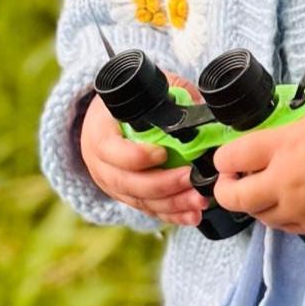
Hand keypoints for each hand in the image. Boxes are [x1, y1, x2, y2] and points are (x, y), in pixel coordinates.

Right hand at [80, 76, 206, 227]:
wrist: (108, 121)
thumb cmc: (131, 104)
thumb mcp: (149, 90)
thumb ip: (174, 95)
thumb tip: (205, 109)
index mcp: (99, 130)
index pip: (109, 149)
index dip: (135, 156)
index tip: (163, 153)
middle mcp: (100, 162)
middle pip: (126, 182)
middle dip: (163, 185)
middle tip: (190, 180)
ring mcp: (111, 183)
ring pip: (139, 201)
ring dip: (172, 204)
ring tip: (199, 201)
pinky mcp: (126, 197)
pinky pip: (147, 211)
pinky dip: (171, 214)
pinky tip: (192, 215)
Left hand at [209, 76, 304, 236]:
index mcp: (285, 145)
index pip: (232, 156)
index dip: (223, 157)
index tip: (228, 155)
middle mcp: (284, 181)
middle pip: (234, 197)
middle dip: (226, 189)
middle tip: (231, 180)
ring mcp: (301, 208)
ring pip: (259, 216)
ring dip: (254, 204)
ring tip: (261, 192)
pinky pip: (286, 228)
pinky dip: (279, 217)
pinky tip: (288, 204)